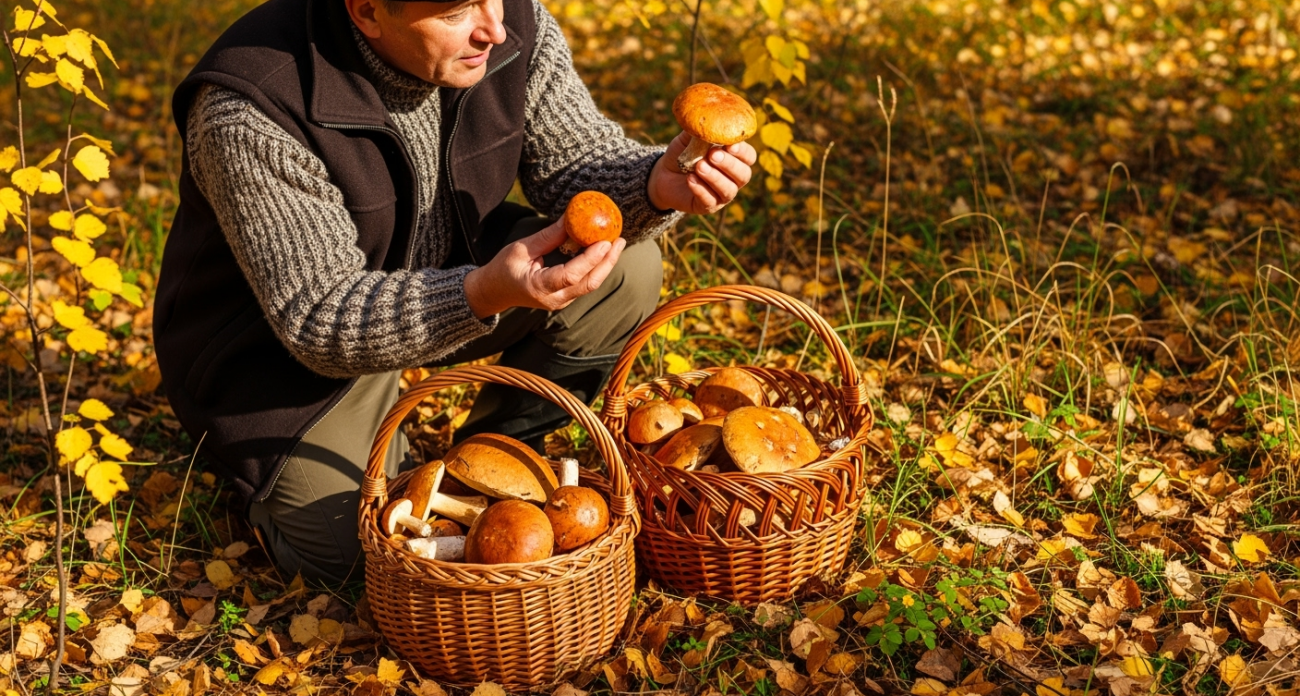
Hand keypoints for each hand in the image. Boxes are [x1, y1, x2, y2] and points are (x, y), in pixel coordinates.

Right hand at [463, 219, 625, 318]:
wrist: (494, 292)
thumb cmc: (504, 267)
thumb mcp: (522, 248)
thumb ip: (548, 236)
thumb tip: (571, 217)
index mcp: (539, 287)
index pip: (571, 275)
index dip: (590, 259)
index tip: (604, 241)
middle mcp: (553, 299)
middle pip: (588, 283)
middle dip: (607, 262)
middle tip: (619, 240)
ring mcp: (560, 302)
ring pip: (590, 285)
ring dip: (605, 264)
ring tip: (616, 243)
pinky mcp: (564, 298)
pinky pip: (584, 283)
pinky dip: (596, 268)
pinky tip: (603, 252)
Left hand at [647, 131, 756, 214]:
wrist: (663, 174)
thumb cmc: (683, 154)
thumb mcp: (689, 138)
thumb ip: (700, 129)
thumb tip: (707, 114)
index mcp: (734, 159)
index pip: (749, 157)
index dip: (742, 151)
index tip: (730, 144)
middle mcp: (733, 178)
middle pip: (743, 175)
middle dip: (729, 164)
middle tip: (713, 155)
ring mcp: (721, 195)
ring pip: (728, 190)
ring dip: (715, 177)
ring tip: (699, 166)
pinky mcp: (707, 206)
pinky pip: (709, 201)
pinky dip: (700, 189)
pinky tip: (690, 179)